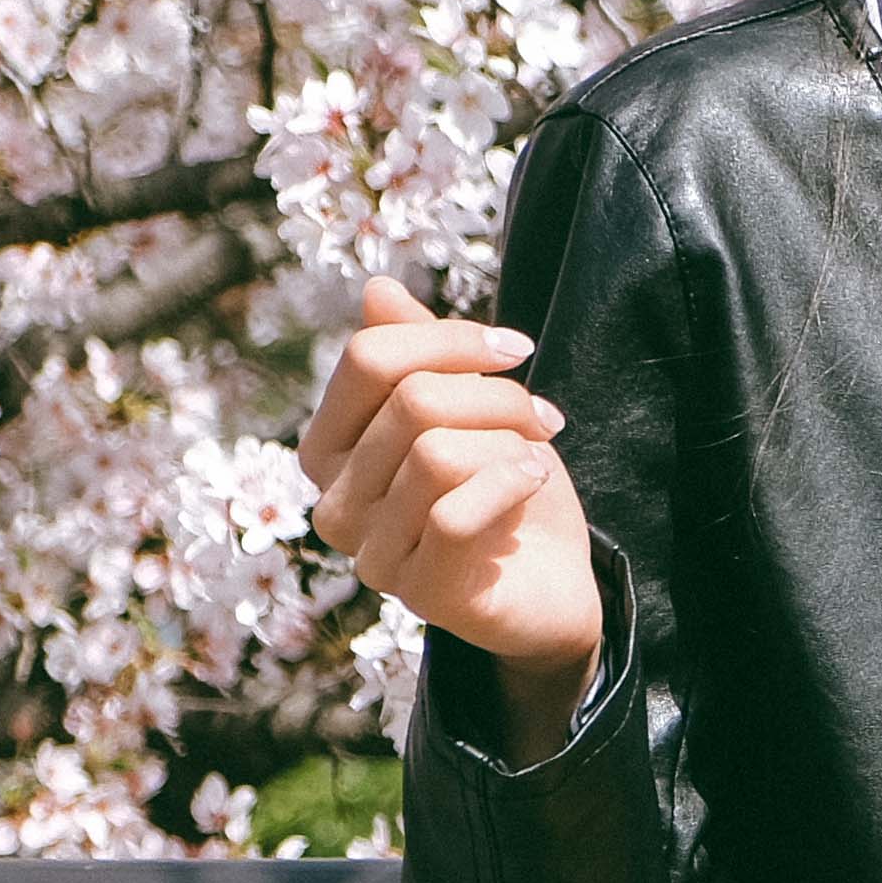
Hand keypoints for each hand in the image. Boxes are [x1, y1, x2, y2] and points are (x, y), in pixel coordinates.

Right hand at [300, 275, 601, 740]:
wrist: (551, 582)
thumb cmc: (504, 489)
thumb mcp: (470, 409)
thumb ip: (421, 354)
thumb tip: (378, 288)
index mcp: (330, 448)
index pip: (369, 357)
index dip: (452, 338)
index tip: (517, 349)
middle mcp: (334, 502)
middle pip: (414, 400)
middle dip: (499, 396)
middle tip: (544, 417)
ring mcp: (371, 554)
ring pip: (436, 454)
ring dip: (509, 443)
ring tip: (535, 459)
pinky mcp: (421, 593)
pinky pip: (457, 513)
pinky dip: (511, 484)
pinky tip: (533, 485)